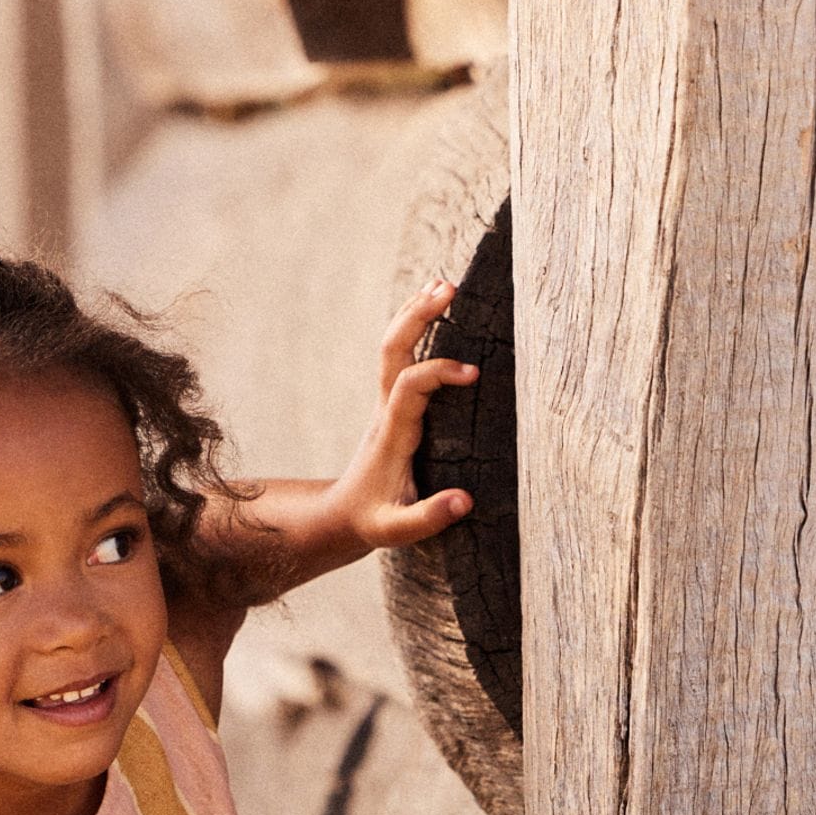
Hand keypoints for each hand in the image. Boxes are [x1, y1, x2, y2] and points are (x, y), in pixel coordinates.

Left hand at [320, 282, 478, 556]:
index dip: (439, 372)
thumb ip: (427, 517)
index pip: (410, 386)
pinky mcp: (392, 402)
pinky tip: (433, 306)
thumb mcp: (394, 530)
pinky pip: (400, 354)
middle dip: (418, 317)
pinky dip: (415, 326)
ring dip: (415, 313)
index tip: (473, 373)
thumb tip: (464, 501)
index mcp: (392, 433)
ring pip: (394, 346)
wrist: (341, 515)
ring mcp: (387, 402)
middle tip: (449, 288)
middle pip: (393, 350)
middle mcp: (386, 410)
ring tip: (445, 283)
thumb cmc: (371, 520)